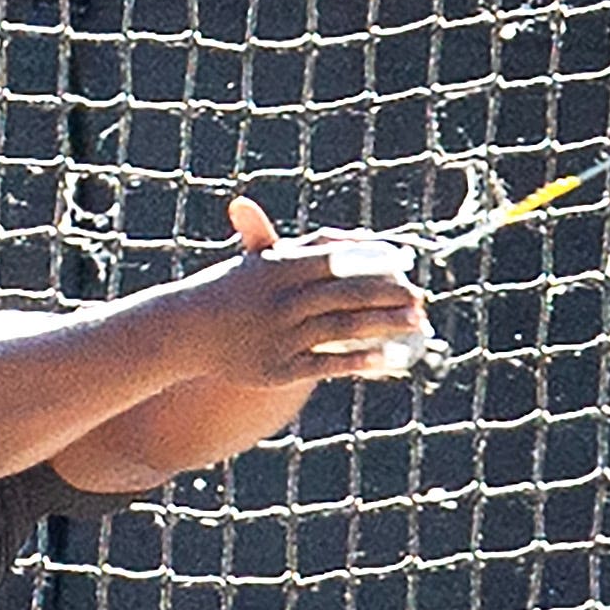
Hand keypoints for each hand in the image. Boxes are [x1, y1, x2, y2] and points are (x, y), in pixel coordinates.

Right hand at [154, 194, 430, 387]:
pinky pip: (330, 364)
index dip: (376, 257)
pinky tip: (391, 359)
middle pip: (349, 293)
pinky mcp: (280, 368)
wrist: (189, 331)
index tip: (406, 258)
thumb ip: (314, 250)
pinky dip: (362, 360)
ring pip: (345, 329)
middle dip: (390, 294)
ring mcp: (281, 335)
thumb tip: (366, 242)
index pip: (339, 256)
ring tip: (418, 323)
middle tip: (421, 294)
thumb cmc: (235, 290)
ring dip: (386, 326)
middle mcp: (282, 300)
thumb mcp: (264, 258)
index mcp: (280, 266)